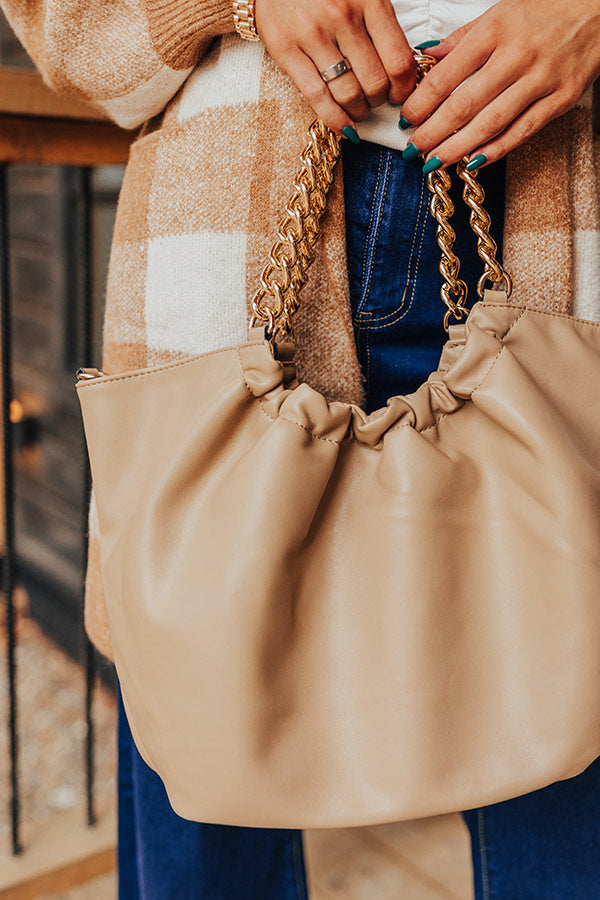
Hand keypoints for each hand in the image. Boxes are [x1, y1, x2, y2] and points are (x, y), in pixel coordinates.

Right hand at [254, 0, 415, 135]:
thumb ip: (381, 26)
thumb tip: (402, 69)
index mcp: (369, 1)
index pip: (398, 61)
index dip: (404, 88)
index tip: (400, 95)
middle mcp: (342, 17)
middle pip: (375, 82)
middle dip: (380, 101)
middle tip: (376, 101)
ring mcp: (313, 35)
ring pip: (348, 93)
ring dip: (359, 111)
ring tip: (359, 110)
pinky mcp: (288, 51)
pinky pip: (317, 97)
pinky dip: (335, 119)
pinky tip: (344, 126)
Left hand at [400, 0, 599, 169]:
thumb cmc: (547, 11)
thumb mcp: (499, 14)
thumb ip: (462, 39)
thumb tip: (426, 57)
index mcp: (495, 31)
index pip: (447, 75)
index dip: (422, 103)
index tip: (406, 119)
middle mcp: (516, 55)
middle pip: (463, 104)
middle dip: (432, 132)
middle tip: (413, 150)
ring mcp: (540, 79)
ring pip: (490, 122)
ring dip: (457, 147)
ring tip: (434, 162)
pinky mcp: (560, 98)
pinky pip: (522, 130)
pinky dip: (496, 150)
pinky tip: (473, 162)